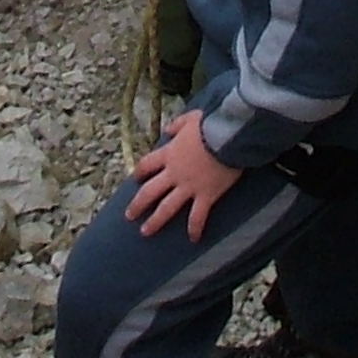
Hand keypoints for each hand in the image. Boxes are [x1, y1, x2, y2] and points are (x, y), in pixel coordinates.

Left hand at [126, 111, 243, 238]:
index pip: (147, 165)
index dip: (139, 173)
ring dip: (155, 221)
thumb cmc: (211, 125)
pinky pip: (198, 216)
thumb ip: (177, 125)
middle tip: (129, 216)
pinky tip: (194, 239)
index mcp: (169, 154)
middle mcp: (174, 173)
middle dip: (138, 204)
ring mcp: (188, 186)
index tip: (135, 180)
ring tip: (145, 232)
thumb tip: (167, 130)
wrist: (227, 136)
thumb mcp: (190, 118)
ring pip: (166, 207)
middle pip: (150, 191)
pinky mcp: (205, 196)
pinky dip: (195, 228)